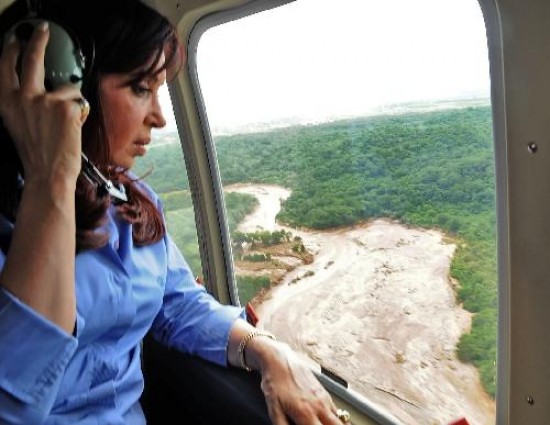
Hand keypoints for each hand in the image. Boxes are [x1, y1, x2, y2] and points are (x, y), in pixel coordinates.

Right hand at [0, 21, 85, 185]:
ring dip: (71, 101)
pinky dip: (80, 113)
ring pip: (66, 87)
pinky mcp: (65, 106)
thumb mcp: (18, 124)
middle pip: (32, 59)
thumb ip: (24, 103)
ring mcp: (45, 100)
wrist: (49, 173)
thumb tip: (39, 89)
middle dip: (38, 41)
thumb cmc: (37, 154)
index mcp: (7, 103)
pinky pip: (79, 101)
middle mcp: (24, 97)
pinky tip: (73, 128)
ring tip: (66, 125)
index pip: (6, 68)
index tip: (15, 38)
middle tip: (43, 30)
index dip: (11, 50)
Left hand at [257, 341, 343, 424]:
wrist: (279, 361)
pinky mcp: (324, 392)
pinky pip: (335, 410)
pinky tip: (323, 419)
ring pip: (339, 419)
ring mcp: (324, 398)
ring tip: (322, 423)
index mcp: (306, 413)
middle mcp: (319, 406)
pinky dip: (333, 418)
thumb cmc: (275, 384)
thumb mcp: (274, 411)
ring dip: (333, 424)